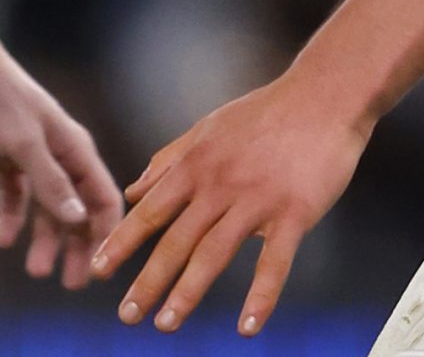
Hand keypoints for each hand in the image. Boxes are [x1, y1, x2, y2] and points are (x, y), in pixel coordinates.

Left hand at [0, 43, 124, 288]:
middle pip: (77, 208)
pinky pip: (14, 194)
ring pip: (46, 206)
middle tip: (68, 284)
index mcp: (74, 148)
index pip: (103, 197)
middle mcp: (58, 154)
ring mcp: (30, 155)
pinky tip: (1, 239)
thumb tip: (78, 220)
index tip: (100, 271)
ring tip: (34, 270)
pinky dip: (11, 217)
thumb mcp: (22, 143)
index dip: (106, 233)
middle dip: (76, 246)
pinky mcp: (2, 155)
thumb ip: (50, 182)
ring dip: (44, 238)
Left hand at [89, 75, 367, 335]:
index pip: (151, 210)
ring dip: (188, 292)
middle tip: (127, 315)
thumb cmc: (267, 112)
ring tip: (166, 324)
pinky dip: (260, 297)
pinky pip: (274, 262)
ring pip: (215, 253)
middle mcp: (220, 184)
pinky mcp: (294, 212)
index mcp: (197, 164)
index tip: (99, 269)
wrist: (325, 95)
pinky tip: (247, 328)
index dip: (123, 241)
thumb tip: (132, 191)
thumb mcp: (208, 128)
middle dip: (148, 280)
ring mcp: (257, 199)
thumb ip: (169, 160)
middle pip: (177, 240)